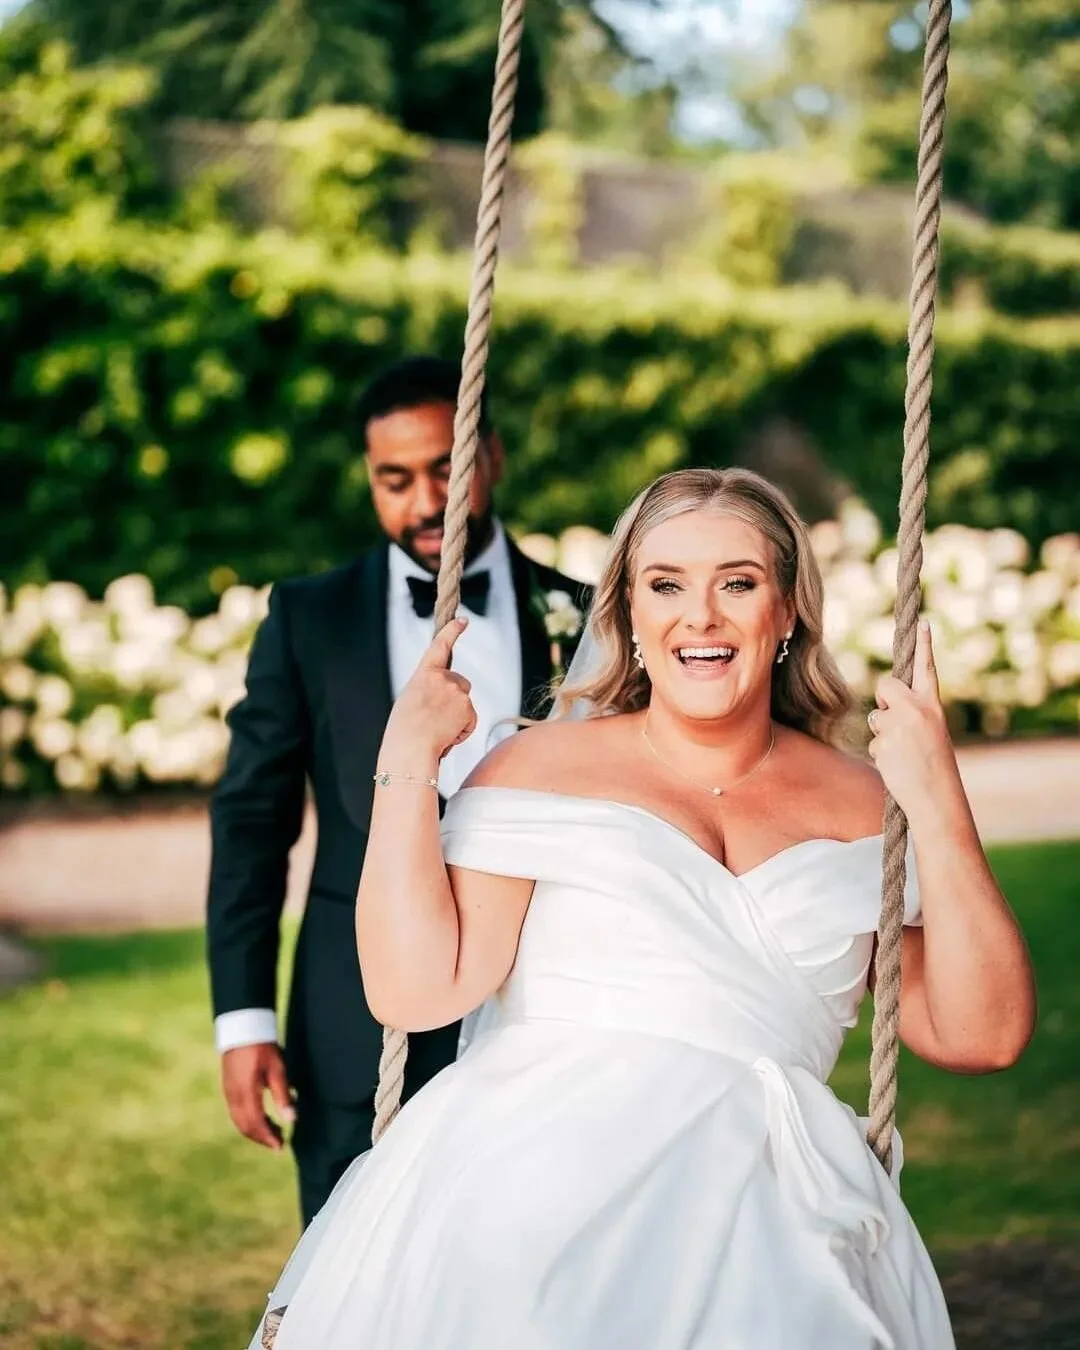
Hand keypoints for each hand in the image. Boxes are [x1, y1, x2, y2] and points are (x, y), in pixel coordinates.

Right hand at [221, 1042, 294, 1150]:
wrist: (242, 1027)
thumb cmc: (262, 1046)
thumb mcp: (277, 1069)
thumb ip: (282, 1095)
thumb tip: (291, 1119)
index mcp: (246, 1092)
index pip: (256, 1124)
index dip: (268, 1137)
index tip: (281, 1146)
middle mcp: (233, 1096)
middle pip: (245, 1126)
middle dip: (262, 1138)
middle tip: (280, 1142)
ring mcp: (228, 1092)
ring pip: (239, 1121)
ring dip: (256, 1130)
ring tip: (275, 1131)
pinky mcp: (228, 1088)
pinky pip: (236, 1112)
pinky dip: (249, 1121)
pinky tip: (263, 1117)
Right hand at [382, 618, 477, 764]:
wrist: (410, 747)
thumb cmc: (404, 730)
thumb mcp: (411, 699)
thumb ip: (429, 690)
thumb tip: (445, 698)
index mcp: (423, 673)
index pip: (440, 646)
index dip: (452, 631)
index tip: (462, 620)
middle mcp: (442, 677)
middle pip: (461, 684)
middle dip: (456, 699)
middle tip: (436, 718)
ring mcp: (457, 691)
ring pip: (465, 704)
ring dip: (457, 717)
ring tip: (436, 730)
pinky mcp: (467, 707)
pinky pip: (470, 720)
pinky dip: (461, 730)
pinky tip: (445, 736)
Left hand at [867, 619, 963, 823]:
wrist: (937, 799)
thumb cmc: (935, 768)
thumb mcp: (931, 734)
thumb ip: (912, 715)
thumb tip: (885, 708)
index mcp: (933, 706)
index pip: (926, 669)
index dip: (924, 646)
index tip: (923, 621)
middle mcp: (917, 710)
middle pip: (886, 687)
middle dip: (885, 702)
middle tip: (899, 726)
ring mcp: (899, 725)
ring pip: (876, 718)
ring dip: (884, 735)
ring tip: (905, 754)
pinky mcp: (884, 741)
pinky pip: (873, 741)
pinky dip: (882, 754)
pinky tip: (898, 766)